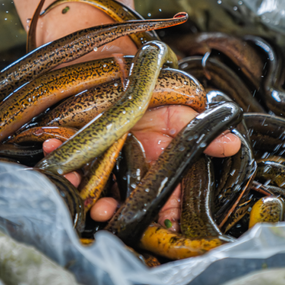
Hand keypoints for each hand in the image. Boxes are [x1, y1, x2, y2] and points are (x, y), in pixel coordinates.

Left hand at [43, 104, 240, 229]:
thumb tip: (233, 143)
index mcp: (159, 167)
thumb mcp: (181, 108)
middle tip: (104, 209)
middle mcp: (130, 170)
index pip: (163, 202)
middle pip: (123, 202)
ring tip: (72, 182)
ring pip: (91, 186)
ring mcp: (102, 160)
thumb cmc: (153, 88)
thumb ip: (202, 130)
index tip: (152, 224)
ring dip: (79, 187)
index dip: (158, 217)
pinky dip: (55, 152)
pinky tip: (51, 146)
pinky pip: (63, 156)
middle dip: (113, 210)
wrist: (118, 61)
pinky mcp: (76, 146)